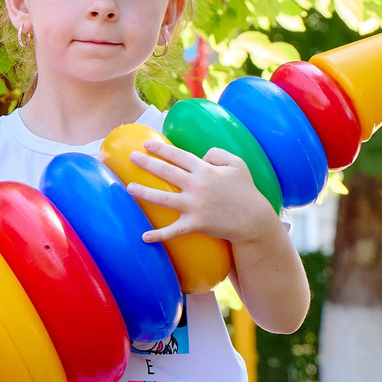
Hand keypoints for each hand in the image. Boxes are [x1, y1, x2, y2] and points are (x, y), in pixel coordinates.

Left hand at [126, 139, 284, 245]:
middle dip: (147, 163)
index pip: (179, 156)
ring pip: (163, 198)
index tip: (147, 144)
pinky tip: (144, 237)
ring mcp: (195, 205)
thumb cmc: (245, 190)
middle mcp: (197, 186)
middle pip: (167, 172)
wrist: (253, 218)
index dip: (162, 149)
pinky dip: (159, 235)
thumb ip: (218, 154)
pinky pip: (174, 230)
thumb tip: (200, 156)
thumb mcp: (237, 164)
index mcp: (205, 170)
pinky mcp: (195, 223)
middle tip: (131, 157)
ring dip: (144, 193)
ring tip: (128, 188)